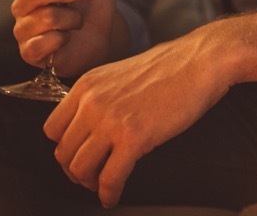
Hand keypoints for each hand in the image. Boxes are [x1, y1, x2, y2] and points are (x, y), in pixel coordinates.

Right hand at [8, 0, 114, 76]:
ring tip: (77, 21)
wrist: (101, 37)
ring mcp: (23, 30)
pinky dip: (63, 39)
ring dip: (73, 18)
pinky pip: (42, 43)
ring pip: (46, 17)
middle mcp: (22, 6)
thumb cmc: (91, 7)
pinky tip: (67, 38)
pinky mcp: (29, 52)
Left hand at [43, 33, 229, 207]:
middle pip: (63, 152)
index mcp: (87, 85)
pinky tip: (114, 197)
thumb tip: (96, 122)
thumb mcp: (123, 73)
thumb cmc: (174, 65)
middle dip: (75, 169)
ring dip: (90, 183)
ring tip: (104, 186)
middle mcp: (92, 102)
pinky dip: (109, 193)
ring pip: (80, 168)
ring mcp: (111, 120)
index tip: (79, 155)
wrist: (203, 60)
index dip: (66, 147)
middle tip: (91, 176)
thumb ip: (103, 95)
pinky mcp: (134, 137)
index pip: (53, 129)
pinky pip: (110, 177)